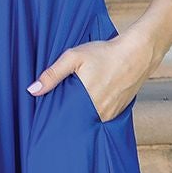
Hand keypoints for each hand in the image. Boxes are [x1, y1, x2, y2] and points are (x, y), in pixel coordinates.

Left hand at [27, 30, 160, 122]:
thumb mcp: (74, 57)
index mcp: (85, 102)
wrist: (138, 53)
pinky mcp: (119, 112)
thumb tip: (32, 90)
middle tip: (63, 103)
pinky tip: (93, 98)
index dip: (55, 116)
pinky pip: (101, 116)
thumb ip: (52, 74)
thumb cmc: (106, 53)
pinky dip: (94, 110)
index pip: (64, 119)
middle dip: (68, 114)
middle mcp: (99, 112)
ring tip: (78, 100)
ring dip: (82, 112)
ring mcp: (110, 114)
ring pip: (89, 118)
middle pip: (76, 119)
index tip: (47, 115)